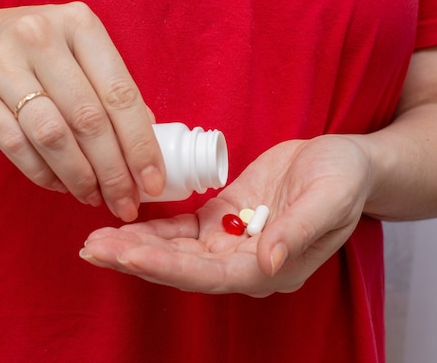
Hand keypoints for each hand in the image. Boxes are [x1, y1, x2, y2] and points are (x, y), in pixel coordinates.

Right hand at [0, 2, 164, 220]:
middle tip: (125, 202)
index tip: (153, 182)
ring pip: (52, 136)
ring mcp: (2, 63)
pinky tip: (60, 186)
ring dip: (80, 177)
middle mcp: (40, 37)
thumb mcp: (76, 52)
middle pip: (89, 119)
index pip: (120, 93)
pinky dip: (43, 174)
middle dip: (113, 172)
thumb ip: (110, 89)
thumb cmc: (34, 53)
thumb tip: (148, 141)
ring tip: (94, 198)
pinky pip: (16, 145)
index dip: (141, 145)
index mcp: (79, 24)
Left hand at [80, 135, 371, 295]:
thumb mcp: (331, 198)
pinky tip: (124, 222)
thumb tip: (265, 263)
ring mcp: (229, 242)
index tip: (127, 254)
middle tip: (92, 248)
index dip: (166, 267)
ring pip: (174, 251)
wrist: (343, 161)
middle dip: (134, 258)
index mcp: (270, 267)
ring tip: (95, 239)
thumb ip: (298, 232)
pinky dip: (152, 228)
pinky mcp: (220, 219)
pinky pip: (180, 229)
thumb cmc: (344, 179)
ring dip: (135, 245)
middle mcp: (243, 262)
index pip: (208, 275)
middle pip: (180, 268)